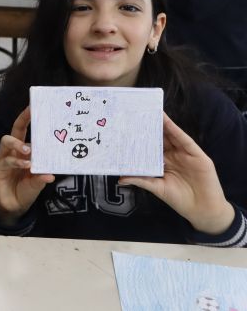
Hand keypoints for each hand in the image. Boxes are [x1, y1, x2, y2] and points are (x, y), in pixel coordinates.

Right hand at [0, 107, 54, 226]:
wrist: (14, 208)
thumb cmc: (26, 191)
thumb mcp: (38, 183)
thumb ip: (42, 176)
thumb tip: (50, 174)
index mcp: (23, 151)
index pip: (24, 131)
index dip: (27, 119)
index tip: (34, 107)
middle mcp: (12, 152)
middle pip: (13, 131)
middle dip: (21, 121)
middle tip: (31, 115)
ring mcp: (3, 159)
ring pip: (6, 141)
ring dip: (18, 144)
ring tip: (28, 150)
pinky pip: (6, 161)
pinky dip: (17, 162)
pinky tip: (26, 165)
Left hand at [119, 113, 234, 234]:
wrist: (202, 210)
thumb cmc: (179, 199)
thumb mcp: (157, 188)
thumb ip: (141, 180)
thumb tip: (121, 178)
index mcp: (163, 162)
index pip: (150, 146)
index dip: (141, 136)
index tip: (129, 127)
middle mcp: (174, 156)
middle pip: (161, 138)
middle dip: (150, 126)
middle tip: (138, 113)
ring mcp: (185, 154)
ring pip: (172, 136)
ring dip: (163, 124)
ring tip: (152, 112)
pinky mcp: (197, 155)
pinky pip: (185, 141)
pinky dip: (176, 131)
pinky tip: (168, 123)